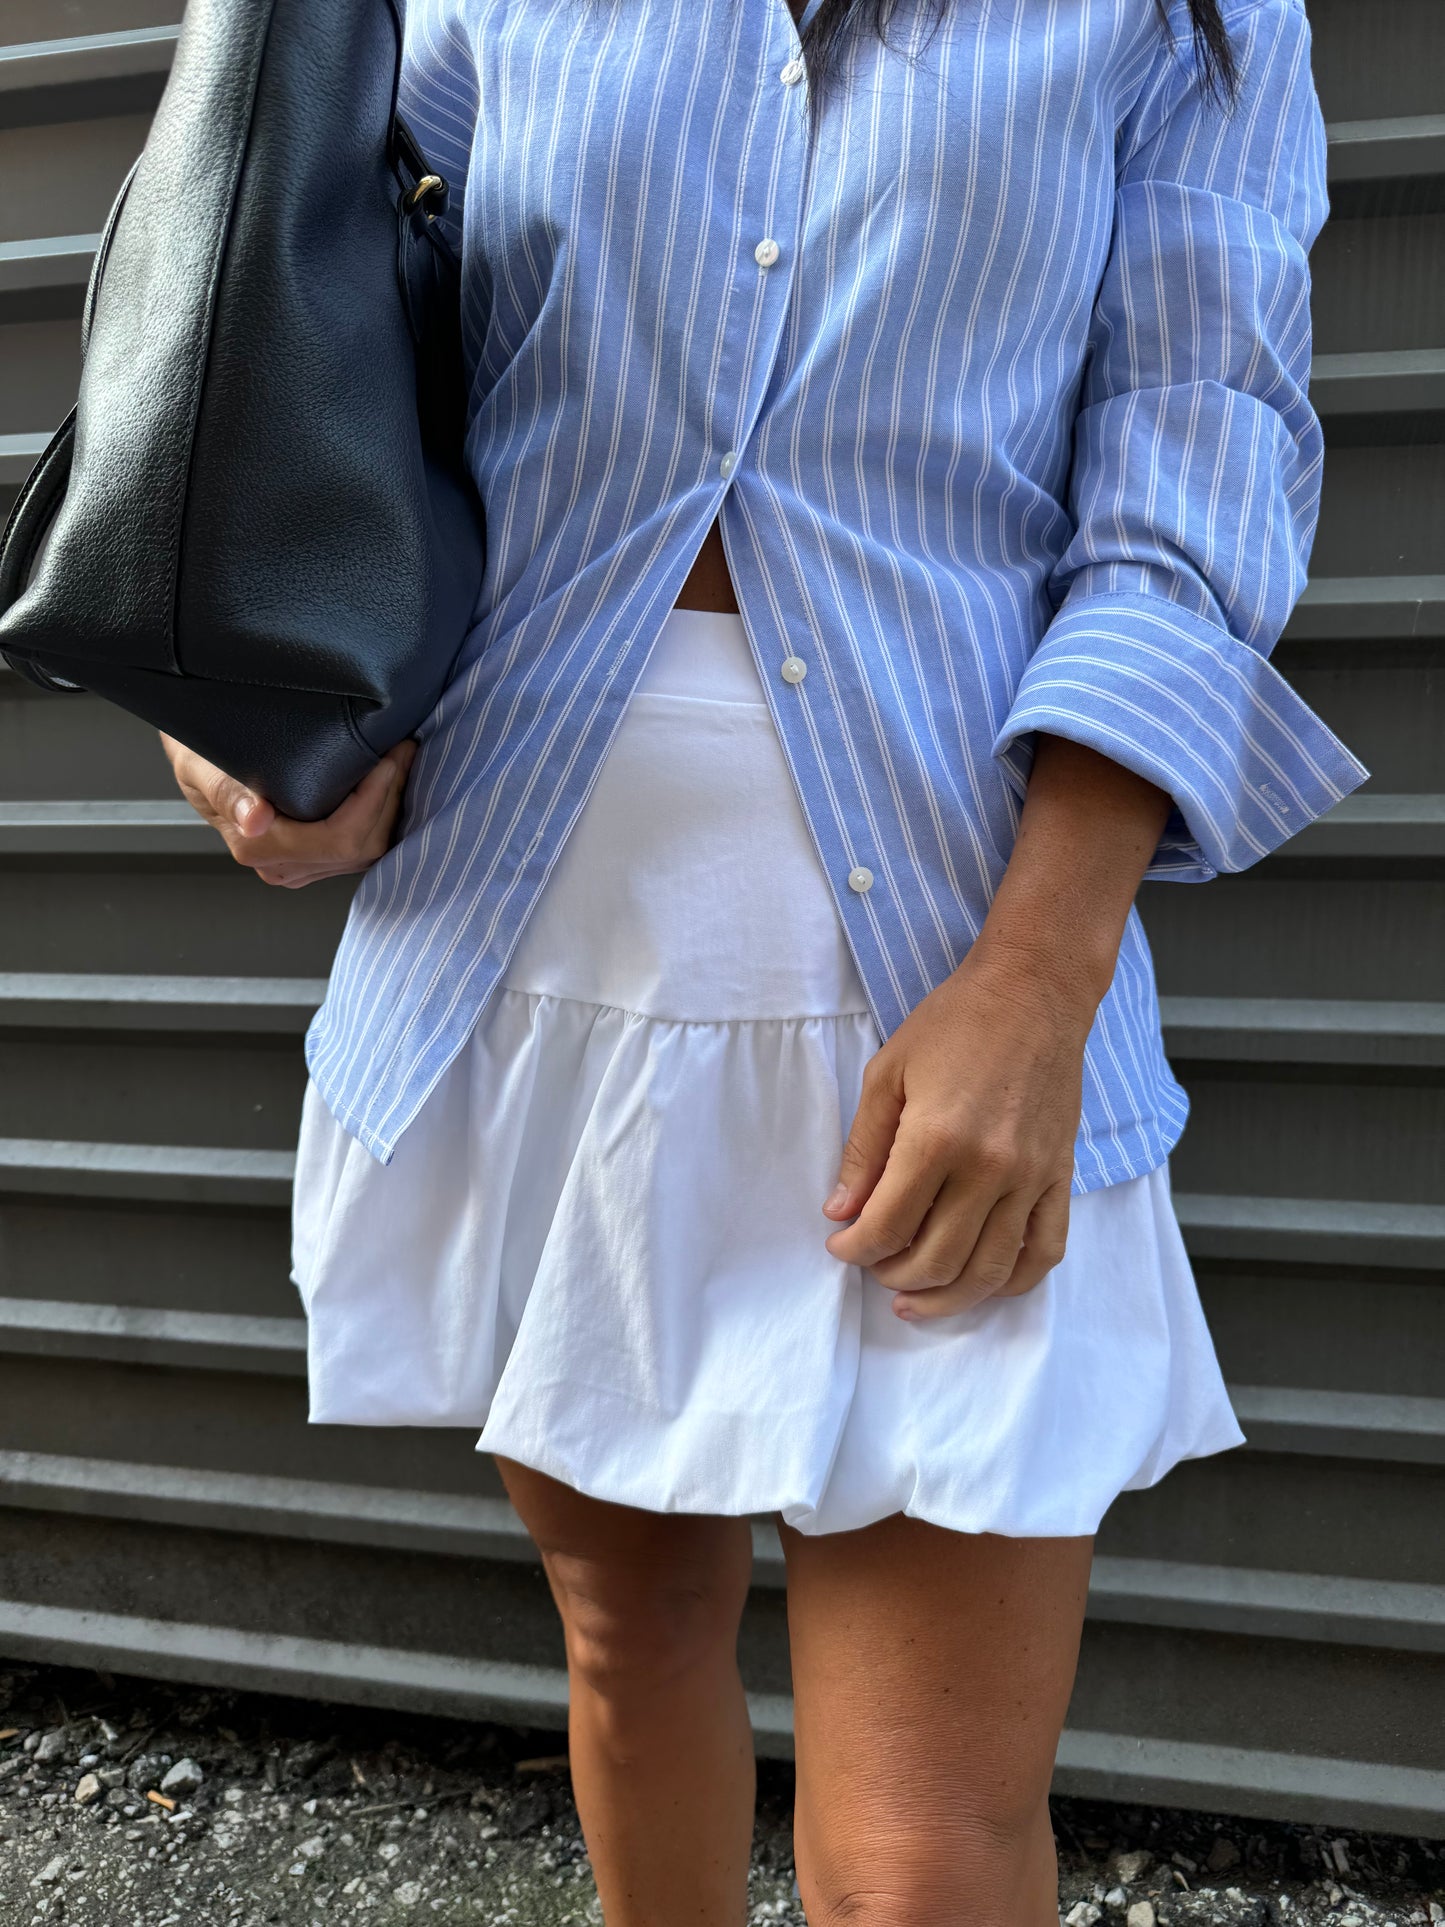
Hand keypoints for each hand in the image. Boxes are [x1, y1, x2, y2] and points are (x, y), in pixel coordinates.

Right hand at [158, 733, 418, 886]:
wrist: (195, 759)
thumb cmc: (199, 755)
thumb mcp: (201, 764)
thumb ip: (227, 790)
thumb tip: (254, 820)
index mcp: (259, 848)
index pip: (339, 839)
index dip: (372, 800)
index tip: (387, 759)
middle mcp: (282, 867)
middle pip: (362, 848)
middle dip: (390, 798)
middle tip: (403, 749)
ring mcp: (301, 868)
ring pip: (368, 851)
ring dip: (390, 805)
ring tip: (399, 759)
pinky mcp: (316, 860)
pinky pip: (362, 847)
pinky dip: (381, 814)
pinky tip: (387, 781)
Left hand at [822, 945, 1091, 1319]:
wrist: (1034, 991)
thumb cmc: (955, 1023)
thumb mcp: (887, 1073)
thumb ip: (863, 1148)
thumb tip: (841, 1210)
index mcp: (937, 1139)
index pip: (889, 1225)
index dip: (855, 1248)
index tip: (841, 1246)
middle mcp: (989, 1168)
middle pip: (936, 1258)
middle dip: (892, 1274)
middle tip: (873, 1265)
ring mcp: (1032, 1177)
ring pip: (989, 1270)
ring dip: (947, 1296)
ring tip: (914, 1299)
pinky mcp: (1060, 1176)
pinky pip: (1045, 1251)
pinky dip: (1014, 1282)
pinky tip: (982, 1285)